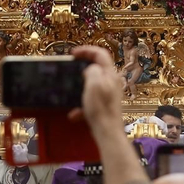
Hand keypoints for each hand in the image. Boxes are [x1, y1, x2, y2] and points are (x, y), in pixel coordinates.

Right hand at [71, 45, 145, 183]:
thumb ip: (92, 71)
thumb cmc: (100, 109)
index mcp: (110, 74)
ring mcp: (109, 94)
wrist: (107, 133)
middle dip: (83, 67)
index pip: (101, 53)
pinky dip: (82, 105)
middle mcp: (112, 82)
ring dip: (80, 87)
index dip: (87, 50)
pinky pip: (91, 100)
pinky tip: (75, 114)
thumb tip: (90, 69)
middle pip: (98, 67)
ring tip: (71, 91)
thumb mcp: (93, 84)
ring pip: (93, 84)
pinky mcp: (105, 106)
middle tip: (71, 68)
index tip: (73, 54)